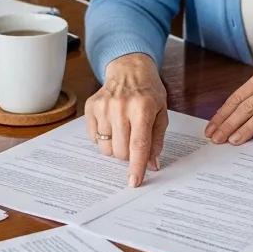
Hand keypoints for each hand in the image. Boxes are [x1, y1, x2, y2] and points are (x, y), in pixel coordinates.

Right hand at [84, 53, 166, 187]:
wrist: (129, 69)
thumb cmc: (148, 92)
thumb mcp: (161, 112)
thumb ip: (157, 140)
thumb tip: (152, 165)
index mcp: (142, 108)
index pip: (138, 145)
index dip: (136, 166)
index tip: (134, 182)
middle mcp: (121, 107)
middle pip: (120, 150)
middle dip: (128, 155)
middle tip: (133, 142)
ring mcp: (103, 106)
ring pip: (106, 147)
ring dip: (115, 147)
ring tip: (123, 132)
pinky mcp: (91, 107)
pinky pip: (94, 138)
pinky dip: (103, 138)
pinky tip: (112, 125)